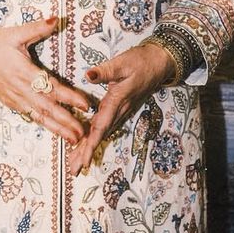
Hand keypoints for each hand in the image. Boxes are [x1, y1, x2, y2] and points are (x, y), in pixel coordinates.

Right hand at [0, 16, 92, 145]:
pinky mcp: (11, 103)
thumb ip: (37, 28)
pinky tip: (55, 132)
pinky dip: (44, 125)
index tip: (85, 104)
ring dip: (57, 128)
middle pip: (47, 108)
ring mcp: (15, 99)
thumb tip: (57, 18)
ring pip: (39, 117)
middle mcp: (20, 89)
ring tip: (74, 139)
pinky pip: (30, 116)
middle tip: (84, 133)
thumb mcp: (15, 33)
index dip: (69, 97)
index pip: (51, 86)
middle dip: (66, 121)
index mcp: (23, 71)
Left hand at [68, 42, 175, 174]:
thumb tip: (88, 75)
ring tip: (77, 164)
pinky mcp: (120, 107)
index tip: (83, 160)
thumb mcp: (122, 63)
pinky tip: (88, 144)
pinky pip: (106, 126)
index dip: (91, 145)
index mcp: (117, 101)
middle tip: (74, 170)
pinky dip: (96, 137)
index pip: (101, 127)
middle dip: (87, 153)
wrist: (159, 62)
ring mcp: (121, 110)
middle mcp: (119, 110)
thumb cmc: (141, 61)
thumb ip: (105, 71)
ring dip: (89, 148)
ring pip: (102, 133)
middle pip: (100, 135)